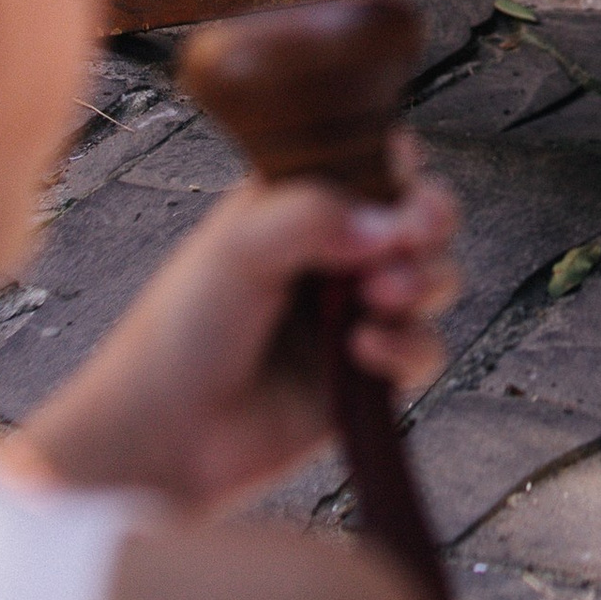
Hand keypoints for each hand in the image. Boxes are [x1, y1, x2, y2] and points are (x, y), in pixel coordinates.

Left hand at [21, 140, 460, 513]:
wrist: (166, 437)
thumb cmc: (183, 332)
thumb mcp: (238, 247)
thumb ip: (313, 214)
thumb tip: (392, 223)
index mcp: (298, 205)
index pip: (374, 162)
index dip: (400, 169)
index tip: (399, 188)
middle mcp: (334, 254)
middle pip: (421, 217)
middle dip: (429, 223)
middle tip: (411, 236)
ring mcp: (354, 314)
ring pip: (435, 280)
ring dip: (425, 282)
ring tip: (382, 296)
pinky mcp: (369, 375)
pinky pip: (424, 350)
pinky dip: (408, 347)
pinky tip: (361, 351)